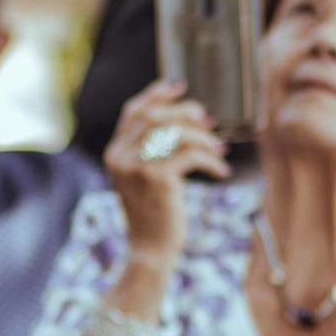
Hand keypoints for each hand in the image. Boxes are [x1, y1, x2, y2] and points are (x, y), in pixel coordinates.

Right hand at [102, 78, 227, 264]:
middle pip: (155, 115)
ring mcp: (136, 168)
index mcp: (114, 153)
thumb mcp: (145, 177)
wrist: (150, 249)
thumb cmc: (155, 213)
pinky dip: (211, 159)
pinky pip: (190, 155)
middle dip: (185, 112)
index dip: (157, 94)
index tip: (179, 86)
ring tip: (220, 148)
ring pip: (175, 133)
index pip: (133, 111)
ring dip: (204, 137)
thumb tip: (185, 118)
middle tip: (209, 120)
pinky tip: (221, 170)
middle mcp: (120, 157)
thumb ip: (151, 150)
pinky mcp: (157, 180)